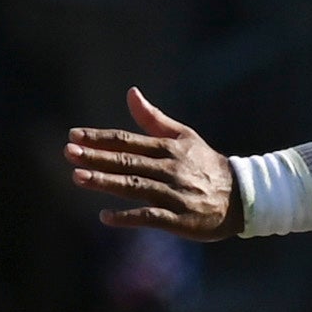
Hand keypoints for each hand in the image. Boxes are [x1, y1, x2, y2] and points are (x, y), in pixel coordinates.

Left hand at [62, 87, 238, 238]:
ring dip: (106, 183)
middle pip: (127, 161)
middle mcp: (169, 169)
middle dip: (96, 157)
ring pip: (135, 186)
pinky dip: (127, 217)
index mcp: (168, 148)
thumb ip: (153, 118)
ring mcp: (174, 194)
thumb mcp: (183, 136)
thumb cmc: (206, 164)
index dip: (100, 138)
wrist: (242, 197)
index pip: (127, 140)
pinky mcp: (179, 219)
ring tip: (78, 178)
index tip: (74, 135)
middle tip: (69, 153)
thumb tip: (130, 92)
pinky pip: (150, 217)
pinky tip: (105, 217)